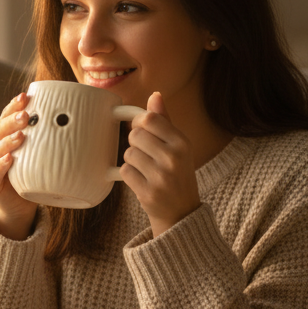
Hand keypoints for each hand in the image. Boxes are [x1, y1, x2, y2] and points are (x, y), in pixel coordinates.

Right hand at [0, 92, 38, 239]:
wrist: (19, 206)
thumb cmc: (29, 176)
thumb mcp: (37, 154)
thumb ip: (45, 139)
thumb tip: (73, 120)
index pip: (4, 117)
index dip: (12, 106)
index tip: (26, 96)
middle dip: (11, 121)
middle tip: (26, 115)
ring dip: (7, 142)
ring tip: (21, 135)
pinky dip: (0, 166)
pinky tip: (9, 159)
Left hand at [121, 92, 201, 236]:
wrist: (181, 213)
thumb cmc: (177, 174)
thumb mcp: (178, 146)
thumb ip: (165, 121)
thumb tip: (155, 95)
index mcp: (183, 142)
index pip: (149, 118)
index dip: (139, 123)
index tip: (142, 130)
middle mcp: (174, 158)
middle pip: (135, 135)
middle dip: (135, 143)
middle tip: (145, 155)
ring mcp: (161, 176)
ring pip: (128, 153)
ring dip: (131, 161)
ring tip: (145, 170)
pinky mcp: (148, 192)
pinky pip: (124, 171)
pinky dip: (128, 175)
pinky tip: (141, 180)